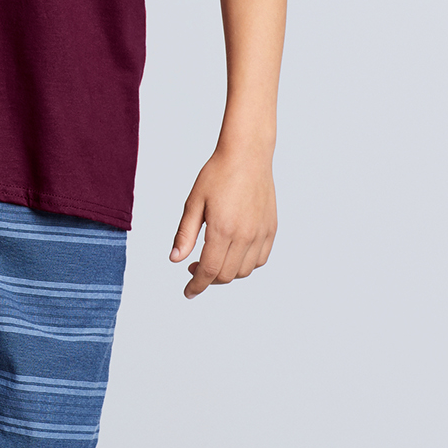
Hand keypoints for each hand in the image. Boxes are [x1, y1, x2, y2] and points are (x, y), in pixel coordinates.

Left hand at [170, 144, 275, 298]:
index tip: (188, 292)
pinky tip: (233, 253)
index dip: (197, 285)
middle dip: (208, 279)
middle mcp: (245, 235)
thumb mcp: (194, 202)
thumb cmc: (217, 174)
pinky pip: (260, 259)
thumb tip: (175, 260)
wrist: (247, 155)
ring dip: (227, 273)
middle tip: (193, 267)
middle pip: (226, 275)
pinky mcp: (271, 229)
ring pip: (244, 271)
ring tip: (213, 258)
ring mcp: (261, 233)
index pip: (209, 271)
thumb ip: (185, 234)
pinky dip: (245, 264)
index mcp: (222, 229)